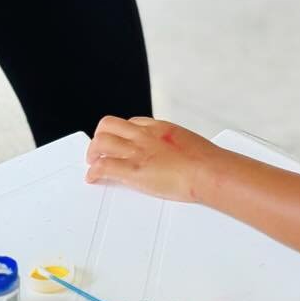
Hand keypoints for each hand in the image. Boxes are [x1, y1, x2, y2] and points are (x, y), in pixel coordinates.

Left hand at [85, 115, 218, 202]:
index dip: (122, 132)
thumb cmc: (206, 161)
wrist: (207, 170)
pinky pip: (103, 166)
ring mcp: (137, 151)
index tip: (120, 141)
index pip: (131, 122)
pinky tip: (93, 178)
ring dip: (92, 153)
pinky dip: (93, 172)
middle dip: (100, 137)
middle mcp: (145, 135)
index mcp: (160, 128)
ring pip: (100, 142)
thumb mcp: (190, 143)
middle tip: (99, 149)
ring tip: (92, 162)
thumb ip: (177, 146)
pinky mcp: (132, 170)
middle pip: (109, 125)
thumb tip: (179, 154)